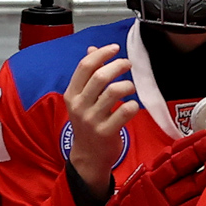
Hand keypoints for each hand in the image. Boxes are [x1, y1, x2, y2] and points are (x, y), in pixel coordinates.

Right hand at [65, 42, 139, 199]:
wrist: (88, 157)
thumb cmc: (87, 123)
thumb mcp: (81, 99)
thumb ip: (87, 75)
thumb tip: (92, 49)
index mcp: (72, 94)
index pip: (85, 66)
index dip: (102, 54)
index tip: (115, 48)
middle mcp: (80, 106)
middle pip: (100, 76)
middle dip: (118, 65)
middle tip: (128, 64)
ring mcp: (92, 120)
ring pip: (113, 91)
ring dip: (127, 85)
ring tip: (131, 86)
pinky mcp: (106, 133)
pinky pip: (124, 112)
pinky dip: (133, 105)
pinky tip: (133, 106)